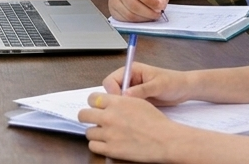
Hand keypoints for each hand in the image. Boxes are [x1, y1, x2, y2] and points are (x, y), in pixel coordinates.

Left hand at [79, 91, 193, 161]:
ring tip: (105, 134)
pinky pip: (93, 146)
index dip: (93, 103)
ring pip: (88, 132)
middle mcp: (109, 117)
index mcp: (116, 102)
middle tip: (94, 120)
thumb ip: (120, 101)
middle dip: (88, 117)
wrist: (164, 140)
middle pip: (83, 114)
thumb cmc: (156, 122)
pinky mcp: (110, 149)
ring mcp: (108, 134)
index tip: (96, 107)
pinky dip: (98, 145)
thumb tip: (108, 102)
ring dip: (95, 133)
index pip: (91, 98)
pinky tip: (106, 143)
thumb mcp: (137, 102)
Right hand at [103, 63, 194, 105]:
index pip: (111, 80)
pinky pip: (127, 105)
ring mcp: (132, 90)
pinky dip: (129, 110)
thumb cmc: (173, 83)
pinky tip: (137, 114)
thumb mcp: (158, 85)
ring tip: (134, 111)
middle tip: (128, 109)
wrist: (184, 90)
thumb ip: (142, 90)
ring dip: (123, 106)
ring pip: (118, 99)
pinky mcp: (136, 99)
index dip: (113, 92)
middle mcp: (129, 79)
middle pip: (112, 90)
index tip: (121, 102)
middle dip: (117, 100)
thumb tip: (125, 95)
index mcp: (131, 70)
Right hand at [108, 0, 170, 21]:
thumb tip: (161, 5)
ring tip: (152, 16)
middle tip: (158, 14)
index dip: (149, 0)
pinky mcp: (113, 11)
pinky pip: (125, 20)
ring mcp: (113, 0)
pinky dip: (137, 21)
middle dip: (148, 12)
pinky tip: (143, 18)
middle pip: (132, 4)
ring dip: (143, 18)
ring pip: (129, 14)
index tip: (159, 7)